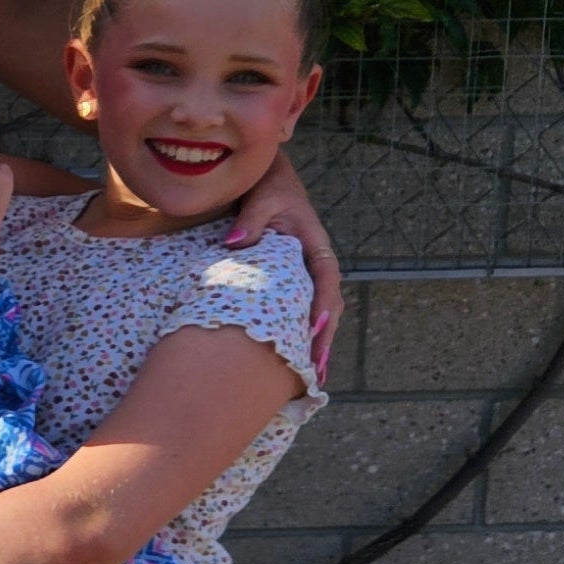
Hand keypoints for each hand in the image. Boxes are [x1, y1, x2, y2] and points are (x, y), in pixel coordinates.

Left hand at [225, 151, 342, 380]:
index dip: (323, 302)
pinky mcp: (297, 285)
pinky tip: (299, 363)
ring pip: (321, 315)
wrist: (270, 183)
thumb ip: (251, 220)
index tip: (315, 328)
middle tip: (317, 369)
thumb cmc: (268, 190)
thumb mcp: (262, 199)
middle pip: (329, 305)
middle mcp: (318, 265)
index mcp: (316, 245)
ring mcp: (309, 278)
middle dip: (324, 339)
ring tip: (313, 380)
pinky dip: (304, 337)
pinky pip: (304, 313)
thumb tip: (234, 243)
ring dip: (318, 345)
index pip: (326, 276)